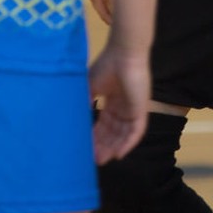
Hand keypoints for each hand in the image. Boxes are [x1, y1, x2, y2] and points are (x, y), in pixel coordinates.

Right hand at [89, 41, 151, 162]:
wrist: (123, 53)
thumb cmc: (107, 65)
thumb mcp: (90, 86)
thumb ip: (84, 102)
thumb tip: (70, 119)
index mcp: (112, 100)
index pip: (104, 124)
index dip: (95, 137)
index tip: (85, 148)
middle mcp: (123, 107)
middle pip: (113, 133)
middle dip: (103, 146)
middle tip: (92, 159)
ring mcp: (133, 109)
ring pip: (123, 135)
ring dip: (113, 148)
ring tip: (101, 160)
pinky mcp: (141, 110)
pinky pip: (136, 132)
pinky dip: (128, 144)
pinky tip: (118, 155)